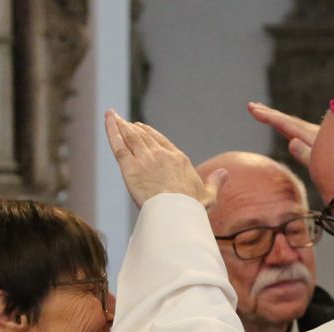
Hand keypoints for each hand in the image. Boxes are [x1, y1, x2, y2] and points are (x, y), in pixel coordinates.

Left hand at [104, 110, 227, 208]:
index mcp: (178, 159)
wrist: (177, 213)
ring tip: (113, 117)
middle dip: (133, 128)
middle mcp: (161, 155)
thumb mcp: (208, 195)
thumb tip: (225, 173)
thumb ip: (215, 182)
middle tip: (124, 122)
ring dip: (121, 125)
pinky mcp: (130, 168)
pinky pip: (119, 144)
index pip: (162, 142)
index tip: (142, 128)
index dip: (151, 133)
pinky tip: (108, 119)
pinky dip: (112, 130)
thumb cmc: (193, 209)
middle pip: (144, 137)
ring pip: (130, 137)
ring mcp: (144, 159)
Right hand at [247, 102, 319, 165]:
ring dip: (278, 116)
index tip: (253, 109)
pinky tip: (287, 125)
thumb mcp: (322, 166)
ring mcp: (319, 135)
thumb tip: (291, 140)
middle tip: (251, 105)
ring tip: (264, 111)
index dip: (268, 116)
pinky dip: (289, 124)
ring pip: (293, 122)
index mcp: (310, 137)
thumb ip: (307, 155)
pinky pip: (300, 129)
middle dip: (268, 113)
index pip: (285, 124)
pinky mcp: (323, 140)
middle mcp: (314, 133)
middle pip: (287, 119)